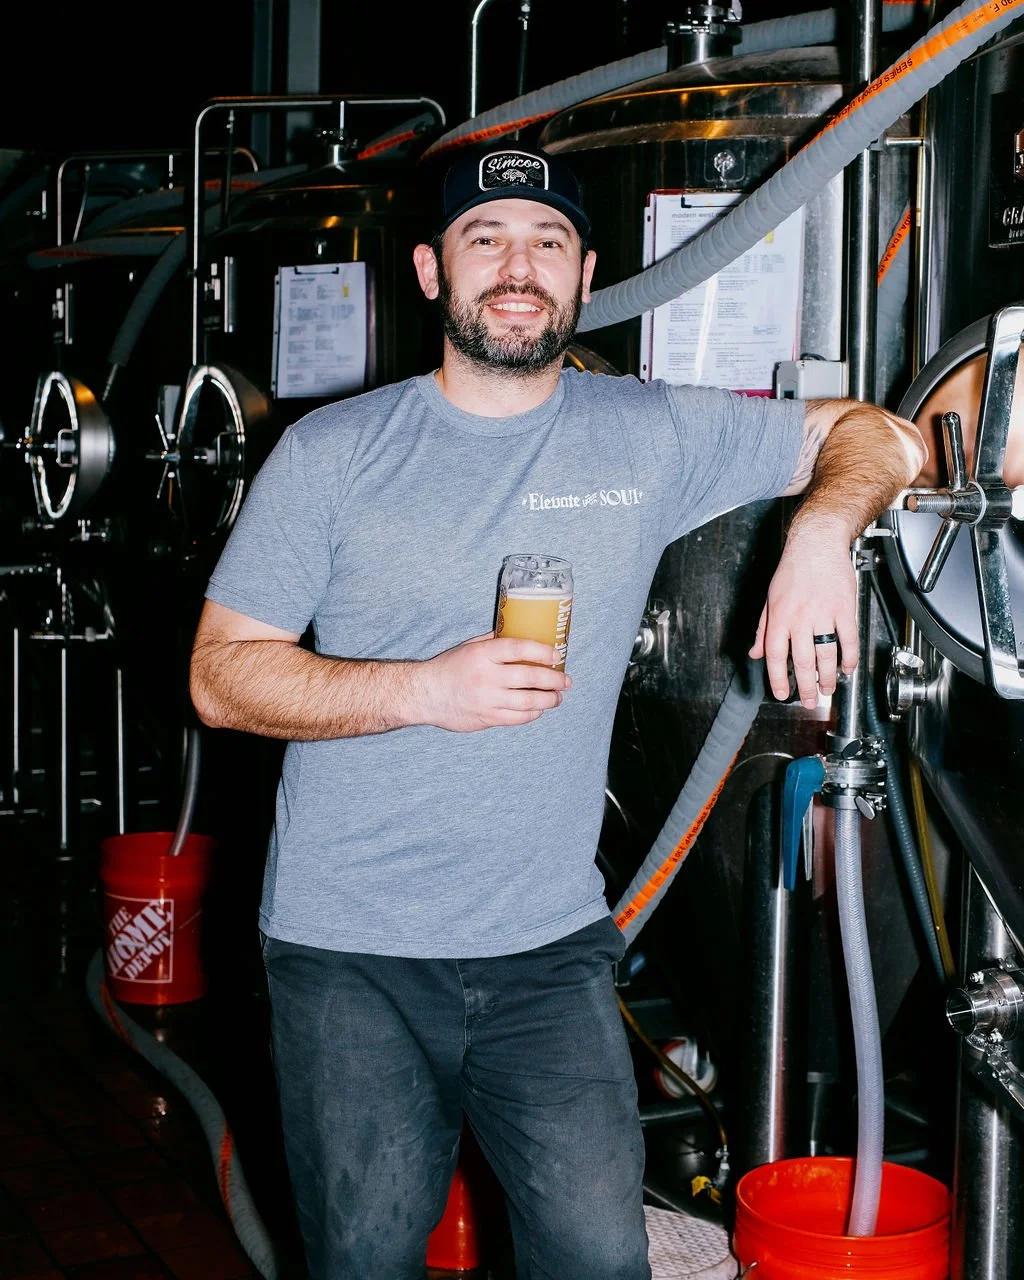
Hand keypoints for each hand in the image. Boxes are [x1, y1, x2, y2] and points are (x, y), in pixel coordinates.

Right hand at [412, 632, 571, 731]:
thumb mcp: (469, 647)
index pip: (519, 649)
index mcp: (482, 654)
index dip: (543, 652)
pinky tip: (538, 710)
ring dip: (549, 700)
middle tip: (565, 680)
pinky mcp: (486, 718)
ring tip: (557, 697)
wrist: (425, 694)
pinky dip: (532, 714)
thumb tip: (520, 633)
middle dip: (554, 680)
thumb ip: (494, 641)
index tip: (557, 655)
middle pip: (530, 678)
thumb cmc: (448, 667)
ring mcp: (487, 700)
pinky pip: (517, 718)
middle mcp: (487, 677)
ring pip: (528, 702)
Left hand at [748, 522, 857, 708]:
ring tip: (827, 689)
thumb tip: (755, 653)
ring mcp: (824, 613)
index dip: (778, 679)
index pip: (775, 655)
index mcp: (779, 616)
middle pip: (802, 660)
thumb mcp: (770, 599)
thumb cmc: (793, 568)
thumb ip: (763, 629)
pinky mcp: (845, 608)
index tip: (782, 693)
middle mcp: (800, 617)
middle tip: (809, 700)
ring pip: (826, 654)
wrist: (817, 542)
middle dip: (806, 686)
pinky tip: (847, 669)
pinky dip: (849, 657)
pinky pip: (848, 639)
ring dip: (827, 677)